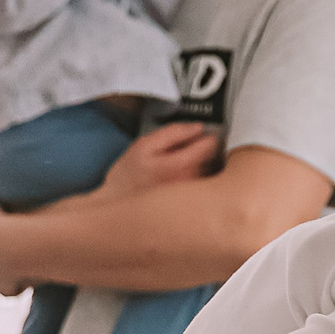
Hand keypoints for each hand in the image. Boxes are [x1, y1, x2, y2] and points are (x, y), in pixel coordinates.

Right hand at [102, 121, 221, 198]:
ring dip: (202, 166)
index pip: (212, 145)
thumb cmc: (129, 176)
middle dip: (204, 151)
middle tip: (186, 152)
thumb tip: (198, 128)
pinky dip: (200, 180)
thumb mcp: (145, 144)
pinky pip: (207, 187)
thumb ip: (174, 132)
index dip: (207, 136)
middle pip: (215, 158)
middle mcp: (194, 183)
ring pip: (212, 172)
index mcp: (182, 165)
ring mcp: (196, 197)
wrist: (119, 202)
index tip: (200, 135)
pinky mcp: (195, 205)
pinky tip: (180, 181)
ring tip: (178, 168)